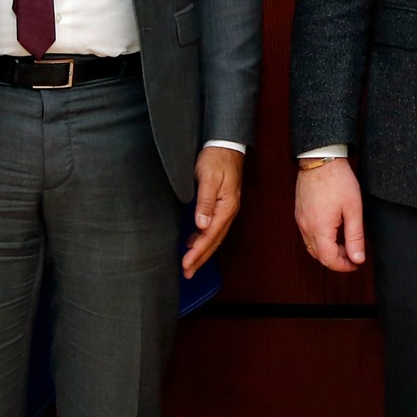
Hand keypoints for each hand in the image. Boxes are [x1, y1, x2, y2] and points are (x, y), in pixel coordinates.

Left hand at [184, 147, 244, 277]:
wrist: (226, 143)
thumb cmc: (217, 158)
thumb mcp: (208, 178)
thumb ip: (205, 202)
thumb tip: (201, 226)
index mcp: (227, 207)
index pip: (211, 235)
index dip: (198, 252)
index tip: (186, 264)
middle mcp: (229, 211)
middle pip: (214, 240)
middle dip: (200, 258)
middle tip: (187, 273)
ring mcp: (227, 208)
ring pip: (214, 236)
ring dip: (202, 251)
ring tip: (189, 264)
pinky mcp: (222, 204)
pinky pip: (213, 227)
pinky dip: (203, 238)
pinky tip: (194, 242)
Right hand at [294, 159, 365, 271]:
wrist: (320, 159)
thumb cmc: (338, 180)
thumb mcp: (353, 209)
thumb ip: (355, 236)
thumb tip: (357, 259)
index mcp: (320, 228)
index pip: (329, 259)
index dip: (343, 266)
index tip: (356, 263)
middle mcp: (306, 227)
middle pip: (319, 256)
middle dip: (336, 260)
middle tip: (353, 255)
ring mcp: (300, 220)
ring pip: (311, 247)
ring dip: (327, 251)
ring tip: (344, 244)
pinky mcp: (299, 213)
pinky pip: (307, 235)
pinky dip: (319, 241)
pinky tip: (332, 232)